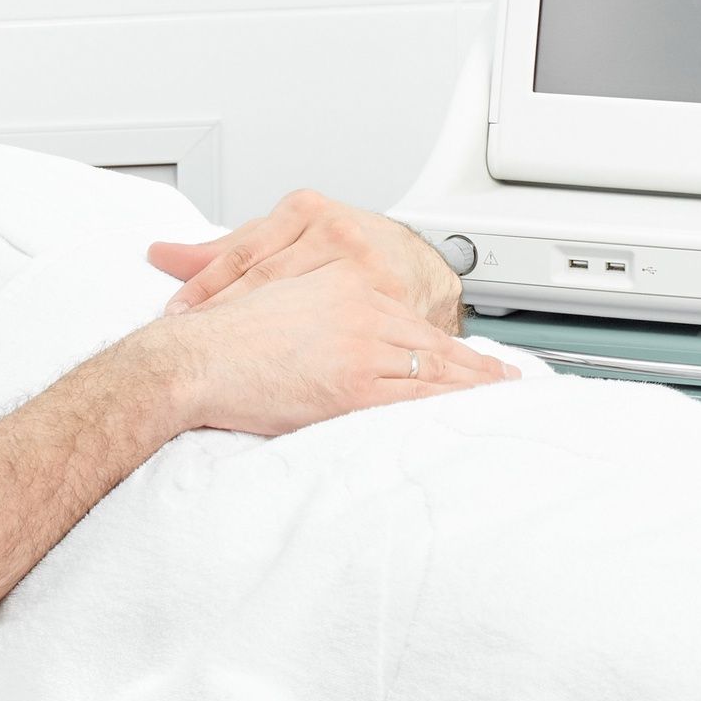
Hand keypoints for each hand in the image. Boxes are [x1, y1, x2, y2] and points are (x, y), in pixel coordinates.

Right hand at [138, 266, 517, 439]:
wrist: (192, 358)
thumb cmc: (221, 340)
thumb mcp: (274, 303)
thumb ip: (311, 310)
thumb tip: (328, 336)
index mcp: (342, 287)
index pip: (406, 318)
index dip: (441, 340)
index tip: (466, 352)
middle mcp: (359, 310)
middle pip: (429, 342)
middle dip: (472, 362)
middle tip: (507, 377)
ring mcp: (359, 347)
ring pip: (432, 370)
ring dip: (473, 385)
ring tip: (504, 397)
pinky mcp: (351, 386)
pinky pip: (414, 400)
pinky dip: (451, 406)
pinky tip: (472, 413)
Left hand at [150, 190, 464, 334]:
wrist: (414, 265)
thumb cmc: (340, 251)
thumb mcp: (283, 237)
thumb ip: (226, 249)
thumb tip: (160, 253)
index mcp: (306, 210)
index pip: (245, 254)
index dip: (206, 286)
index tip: (177, 313)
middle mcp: (337, 233)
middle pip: (266, 281)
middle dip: (222, 314)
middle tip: (186, 340)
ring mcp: (366, 270)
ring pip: (299, 311)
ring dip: (257, 340)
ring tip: (222, 361)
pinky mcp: (390, 305)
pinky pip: (339, 337)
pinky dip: (308, 357)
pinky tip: (280, 375)